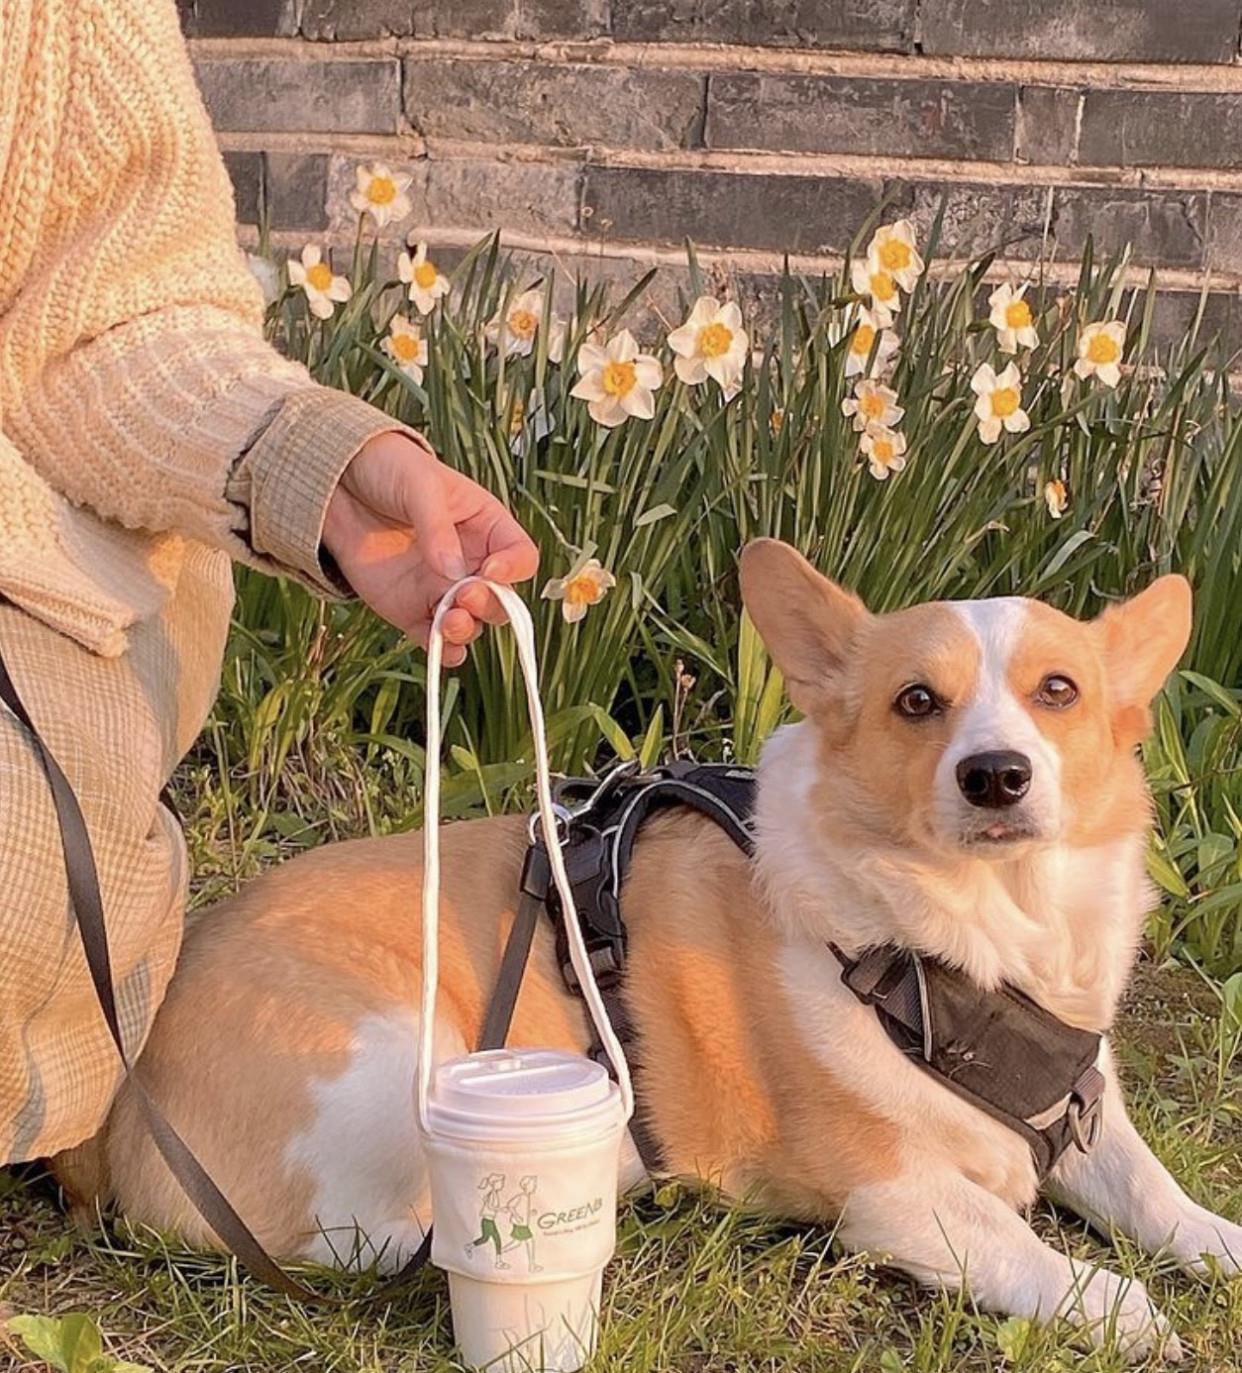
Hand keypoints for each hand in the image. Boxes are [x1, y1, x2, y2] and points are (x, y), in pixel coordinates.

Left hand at [322, 432, 537, 665]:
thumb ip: (437, 527)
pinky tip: (440, 646)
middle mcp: (472, 564)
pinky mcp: (411, 610)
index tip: (492, 569)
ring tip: (451, 621)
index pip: (519, 556)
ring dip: (467, 629)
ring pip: (471, 624)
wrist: (339, 483)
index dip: (513, 568)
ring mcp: (442, 590)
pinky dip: (441, 649)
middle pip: (500, 599)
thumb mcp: (420, 485)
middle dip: (489, 603)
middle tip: (466, 594)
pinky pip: (435, 639)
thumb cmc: (391, 470)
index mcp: (487, 528)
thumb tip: (453, 572)